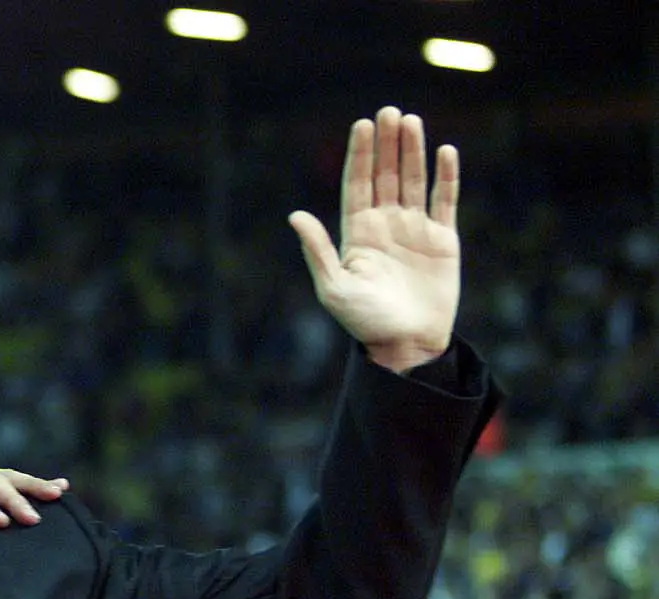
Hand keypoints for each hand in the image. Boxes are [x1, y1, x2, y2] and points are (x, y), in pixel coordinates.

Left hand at [290, 106, 460, 373]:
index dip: (360, 155)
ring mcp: (414, 229)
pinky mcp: (443, 240)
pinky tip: (445, 151)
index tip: (362, 124)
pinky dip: (446, 176)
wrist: (405, 344)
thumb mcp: (334, 287)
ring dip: (413, 152)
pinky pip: (445, 201)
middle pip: (385, 175)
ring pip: (413, 181)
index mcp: (356, 233)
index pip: (357, 184)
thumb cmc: (364, 321)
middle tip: (389, 112)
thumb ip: (317, 250)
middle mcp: (385, 225)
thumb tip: (295, 215)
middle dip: (387, 144)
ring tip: (412, 121)